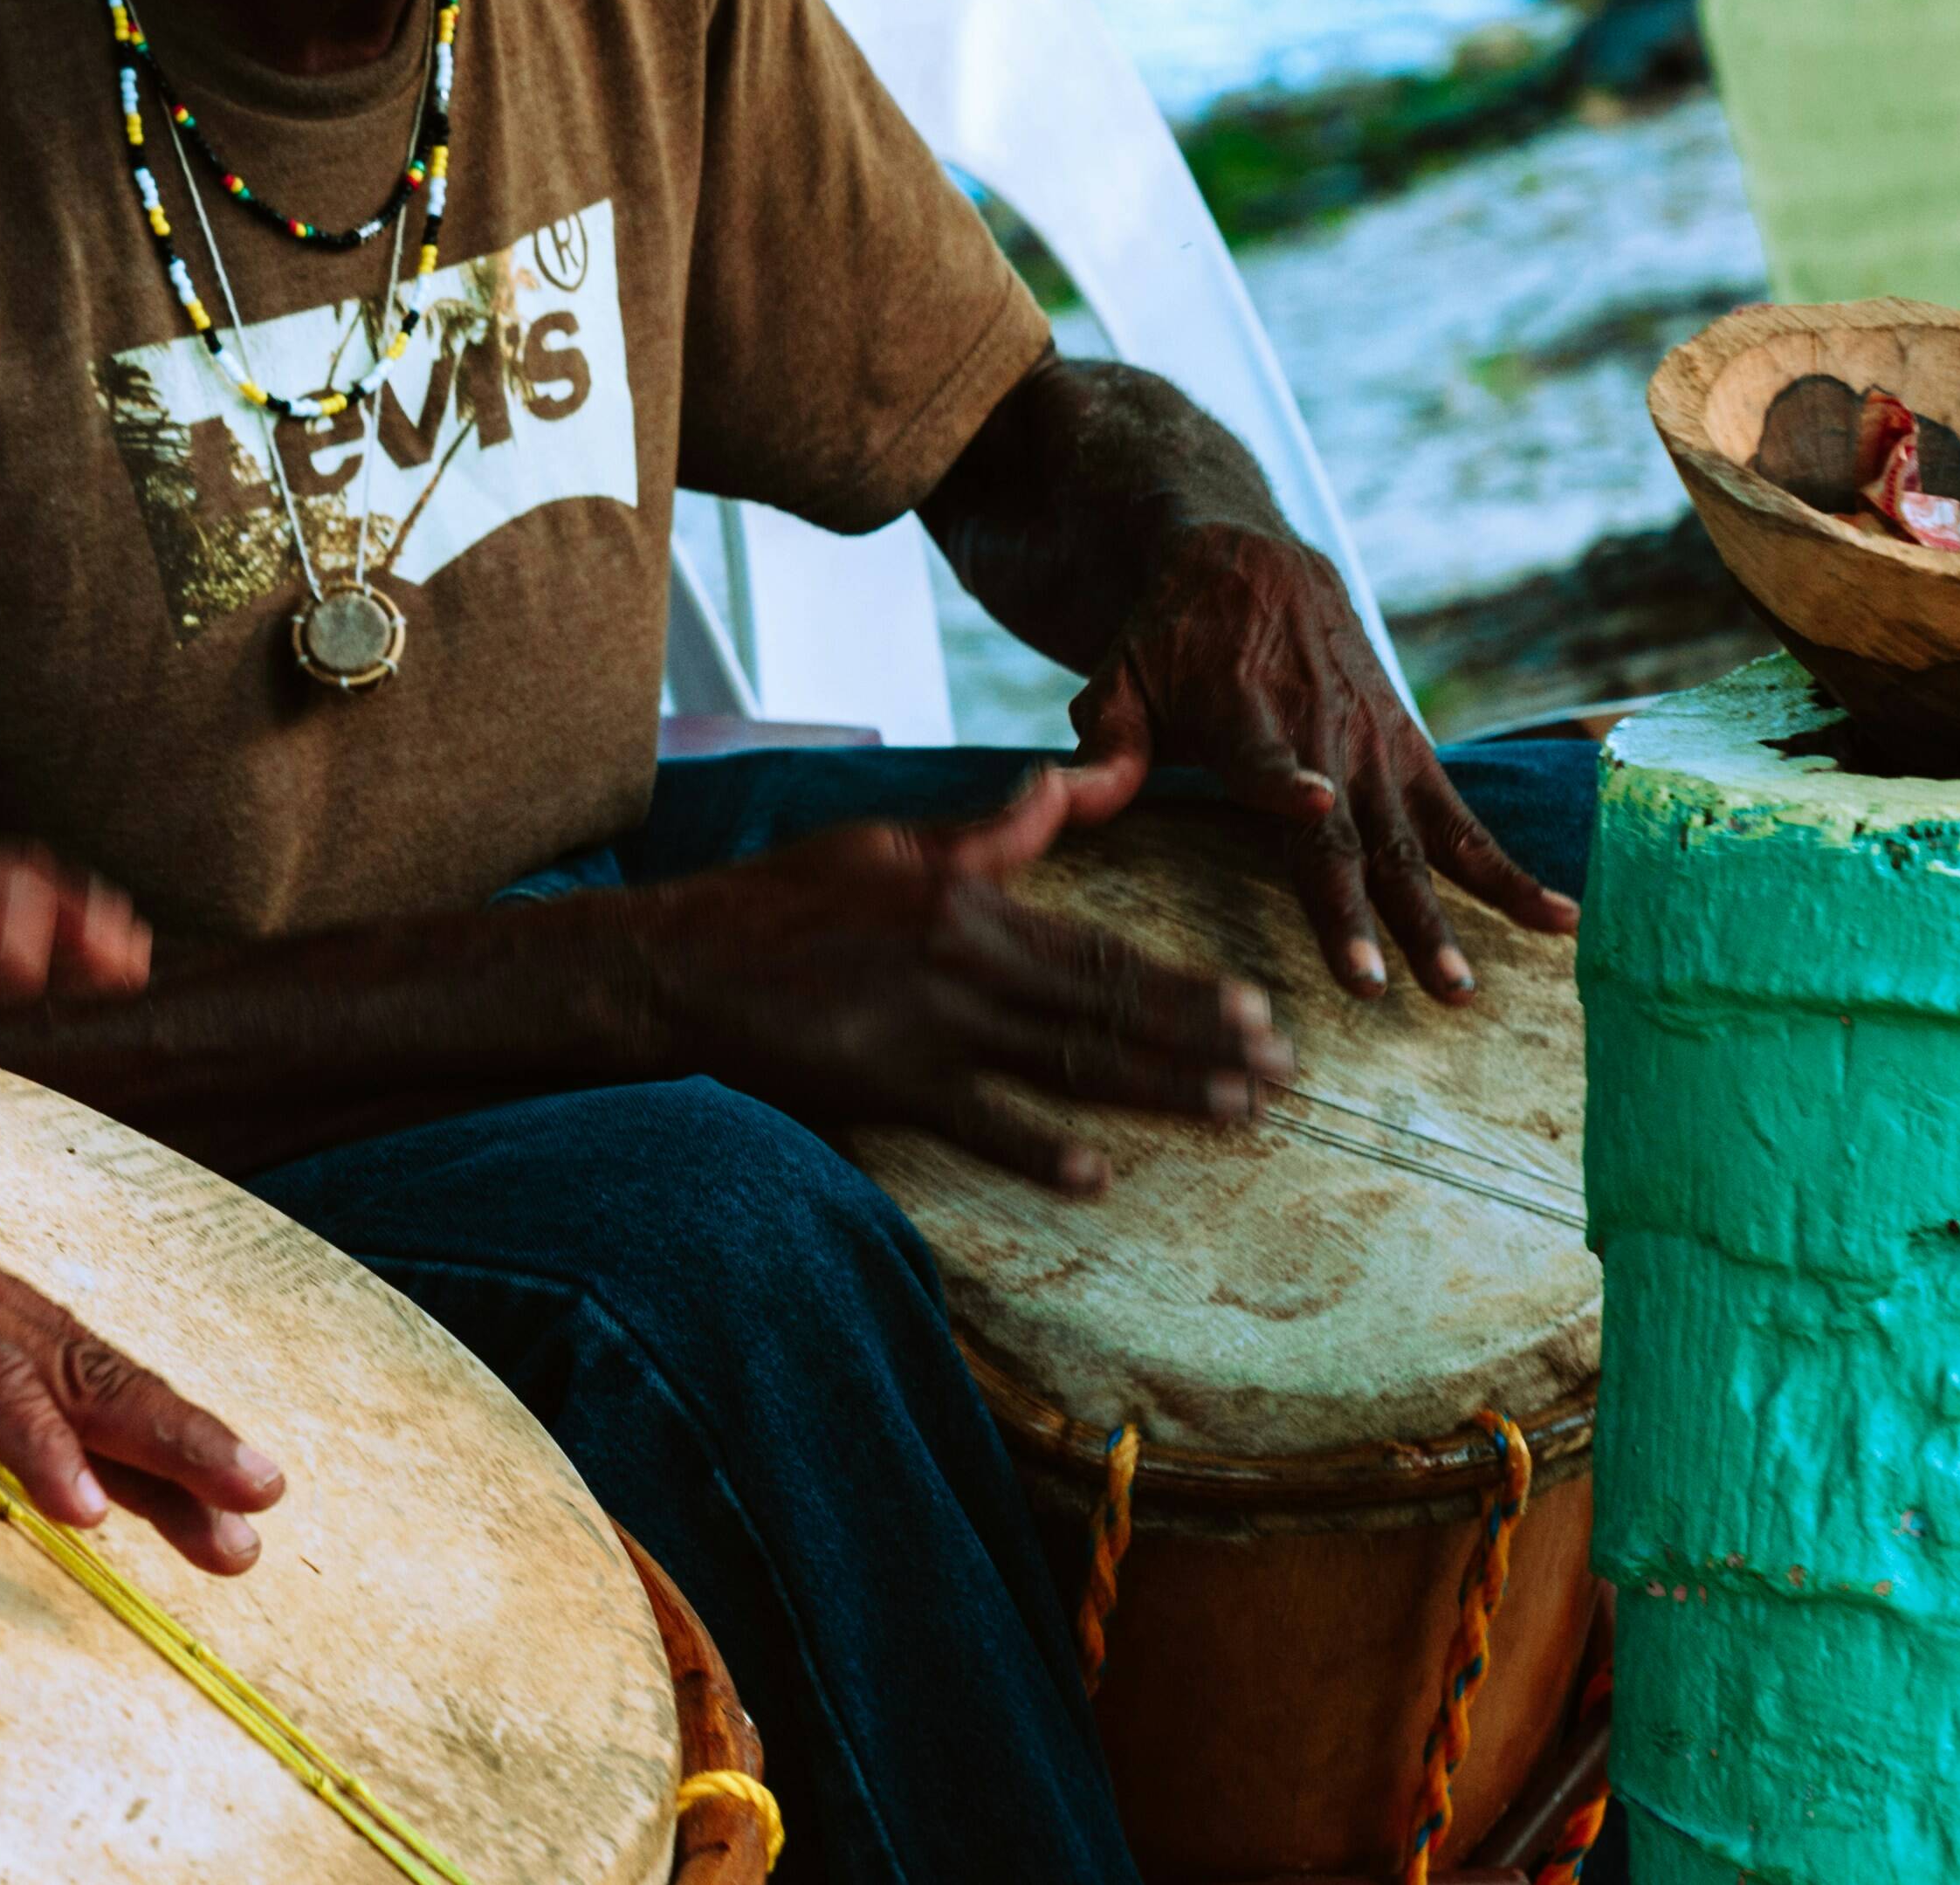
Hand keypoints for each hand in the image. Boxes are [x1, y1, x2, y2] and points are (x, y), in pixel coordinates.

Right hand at [0, 1067, 286, 1572]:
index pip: (54, 1355)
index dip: (129, 1421)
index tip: (188, 1480)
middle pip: (93, 1368)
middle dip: (184, 1444)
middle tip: (261, 1505)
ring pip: (78, 1378)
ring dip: (166, 1450)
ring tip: (237, 1516)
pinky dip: (42, 1449)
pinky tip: (83, 1508)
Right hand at [639, 758, 1289, 1194]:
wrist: (678, 962)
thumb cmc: (776, 899)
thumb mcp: (883, 842)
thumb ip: (987, 832)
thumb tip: (1063, 785)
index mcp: (969, 898)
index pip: (1102, 947)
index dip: (1186, 983)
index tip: (1257, 1007)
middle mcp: (964, 961)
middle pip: (1107, 1009)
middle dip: (1204, 1043)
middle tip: (1281, 1074)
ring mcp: (928, 1026)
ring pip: (1068, 1063)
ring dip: (1160, 1091)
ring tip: (1234, 1115)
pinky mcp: (887, 1082)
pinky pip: (979, 1122)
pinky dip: (1039, 1150)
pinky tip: (1098, 1175)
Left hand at [1070, 522, 1577, 1001]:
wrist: (1250, 559)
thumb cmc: (1169, 635)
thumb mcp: (1121, 672)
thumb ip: (1105, 742)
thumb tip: (1067, 798)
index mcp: (1244, 712)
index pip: (1265, 755)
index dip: (1285, 781)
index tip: (1312, 804)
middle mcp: (1322, 734)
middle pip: (1348, 831)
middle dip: (1368, 909)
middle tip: (1388, 985)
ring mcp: (1376, 748)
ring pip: (1415, 841)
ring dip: (1444, 915)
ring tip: (1465, 986)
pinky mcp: (1412, 751)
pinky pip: (1465, 821)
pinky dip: (1510, 871)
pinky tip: (1562, 918)